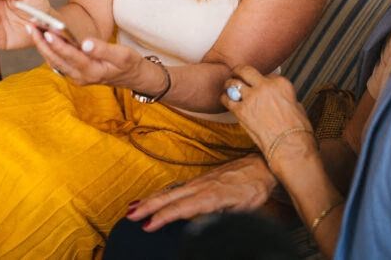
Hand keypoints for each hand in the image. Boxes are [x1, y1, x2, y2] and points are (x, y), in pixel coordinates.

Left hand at [32, 33, 144, 88]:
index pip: (72, 57)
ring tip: (32, 29)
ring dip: (42, 45)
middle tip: (31, 27)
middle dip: (42, 43)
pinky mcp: (73, 73)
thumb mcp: (123, 55)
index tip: (48, 32)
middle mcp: (80, 77)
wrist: (132, 77)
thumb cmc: (129, 64)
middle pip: (57, 60)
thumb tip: (86, 43)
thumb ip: (103, 49)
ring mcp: (75, 77)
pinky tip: (41, 37)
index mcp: (93, 72)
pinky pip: (57, 62)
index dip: (59, 45)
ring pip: (54, 61)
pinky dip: (48, 49)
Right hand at [126, 154, 277, 230]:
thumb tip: (206, 223)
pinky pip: (175, 188)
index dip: (164, 217)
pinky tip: (151, 198)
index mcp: (212, 195)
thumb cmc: (254, 188)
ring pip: (170, 191)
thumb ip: (225, 215)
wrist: (260, 166)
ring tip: (132, 208)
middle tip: (130, 216)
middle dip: (149, 206)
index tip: (149, 225)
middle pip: (169, 196)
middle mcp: (201, 186)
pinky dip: (160, 194)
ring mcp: (198, 182)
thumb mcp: (245, 207)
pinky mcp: (198, 181)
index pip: (182, 208)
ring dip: (150, 200)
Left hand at [220, 65, 316, 173]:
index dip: (261, 80)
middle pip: (246, 70)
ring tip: (228, 87)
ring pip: (233, 83)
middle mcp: (265, 86)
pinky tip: (225, 100)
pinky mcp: (241, 110)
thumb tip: (279, 98)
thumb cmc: (297, 130)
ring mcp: (252, 97)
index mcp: (281, 83)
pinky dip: (224, 98)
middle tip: (235, 74)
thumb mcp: (297, 106)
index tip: (258, 85)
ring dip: (229, 84)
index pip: (266, 74)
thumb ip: (284, 97)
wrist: (290, 146)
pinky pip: (226, 99)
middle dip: (239, 71)